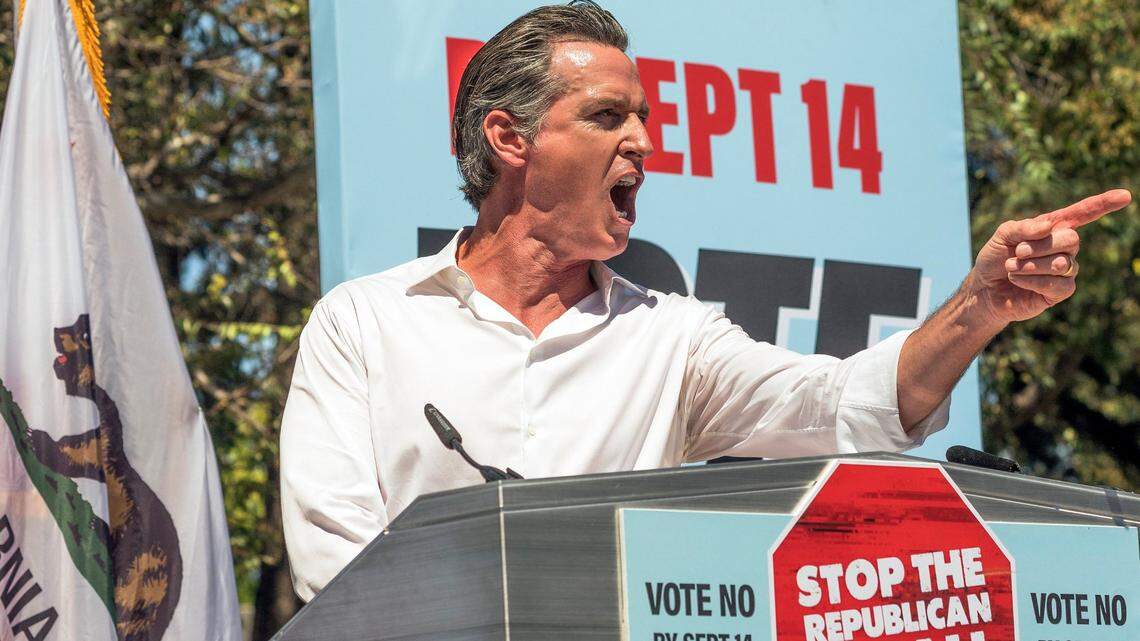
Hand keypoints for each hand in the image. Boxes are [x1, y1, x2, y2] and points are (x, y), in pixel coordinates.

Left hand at [968, 188, 1131, 327]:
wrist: (985, 289)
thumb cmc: (995, 258)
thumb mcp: (1002, 235)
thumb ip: (1022, 227)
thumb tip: (1048, 227)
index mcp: (1054, 228)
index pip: (1083, 214)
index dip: (1103, 204)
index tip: (1125, 196)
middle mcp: (1064, 248)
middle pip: (1071, 239)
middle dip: (1039, 246)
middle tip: (1018, 253)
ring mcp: (1065, 270)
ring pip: (1062, 263)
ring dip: (1031, 265)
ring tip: (1011, 267)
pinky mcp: (1060, 291)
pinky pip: (1057, 284)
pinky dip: (1032, 280)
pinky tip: (1017, 279)